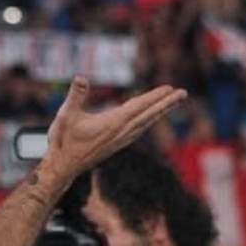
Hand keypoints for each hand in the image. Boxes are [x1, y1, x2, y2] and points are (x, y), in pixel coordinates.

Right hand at [43, 77, 187, 181]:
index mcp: (113, 122)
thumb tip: (81, 78)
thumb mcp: (65, 115)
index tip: (170, 89)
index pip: (139, 106)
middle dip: (166, 103)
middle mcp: (121, 132)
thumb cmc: (63, 140)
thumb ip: (75, 96)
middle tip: (183, 94)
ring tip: (171, 103)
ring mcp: (120, 140)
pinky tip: (149, 121)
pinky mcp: (116, 145)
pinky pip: (138, 131)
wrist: (62, 167)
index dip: (155, 96)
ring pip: (145, 123)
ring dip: (159, 112)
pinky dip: (147, 122)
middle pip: (149, 115)